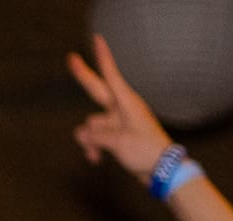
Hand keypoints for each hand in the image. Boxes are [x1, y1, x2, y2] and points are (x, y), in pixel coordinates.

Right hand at [69, 32, 175, 177]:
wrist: (161, 170)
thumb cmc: (145, 151)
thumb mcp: (118, 141)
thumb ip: (96, 135)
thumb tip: (81, 134)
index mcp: (126, 103)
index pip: (110, 75)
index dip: (102, 57)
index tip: (97, 39)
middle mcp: (121, 109)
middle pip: (96, 91)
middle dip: (84, 77)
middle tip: (71, 58)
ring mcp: (119, 123)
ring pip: (92, 125)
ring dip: (90, 140)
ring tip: (97, 155)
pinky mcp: (117, 137)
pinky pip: (97, 138)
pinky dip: (94, 148)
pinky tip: (96, 160)